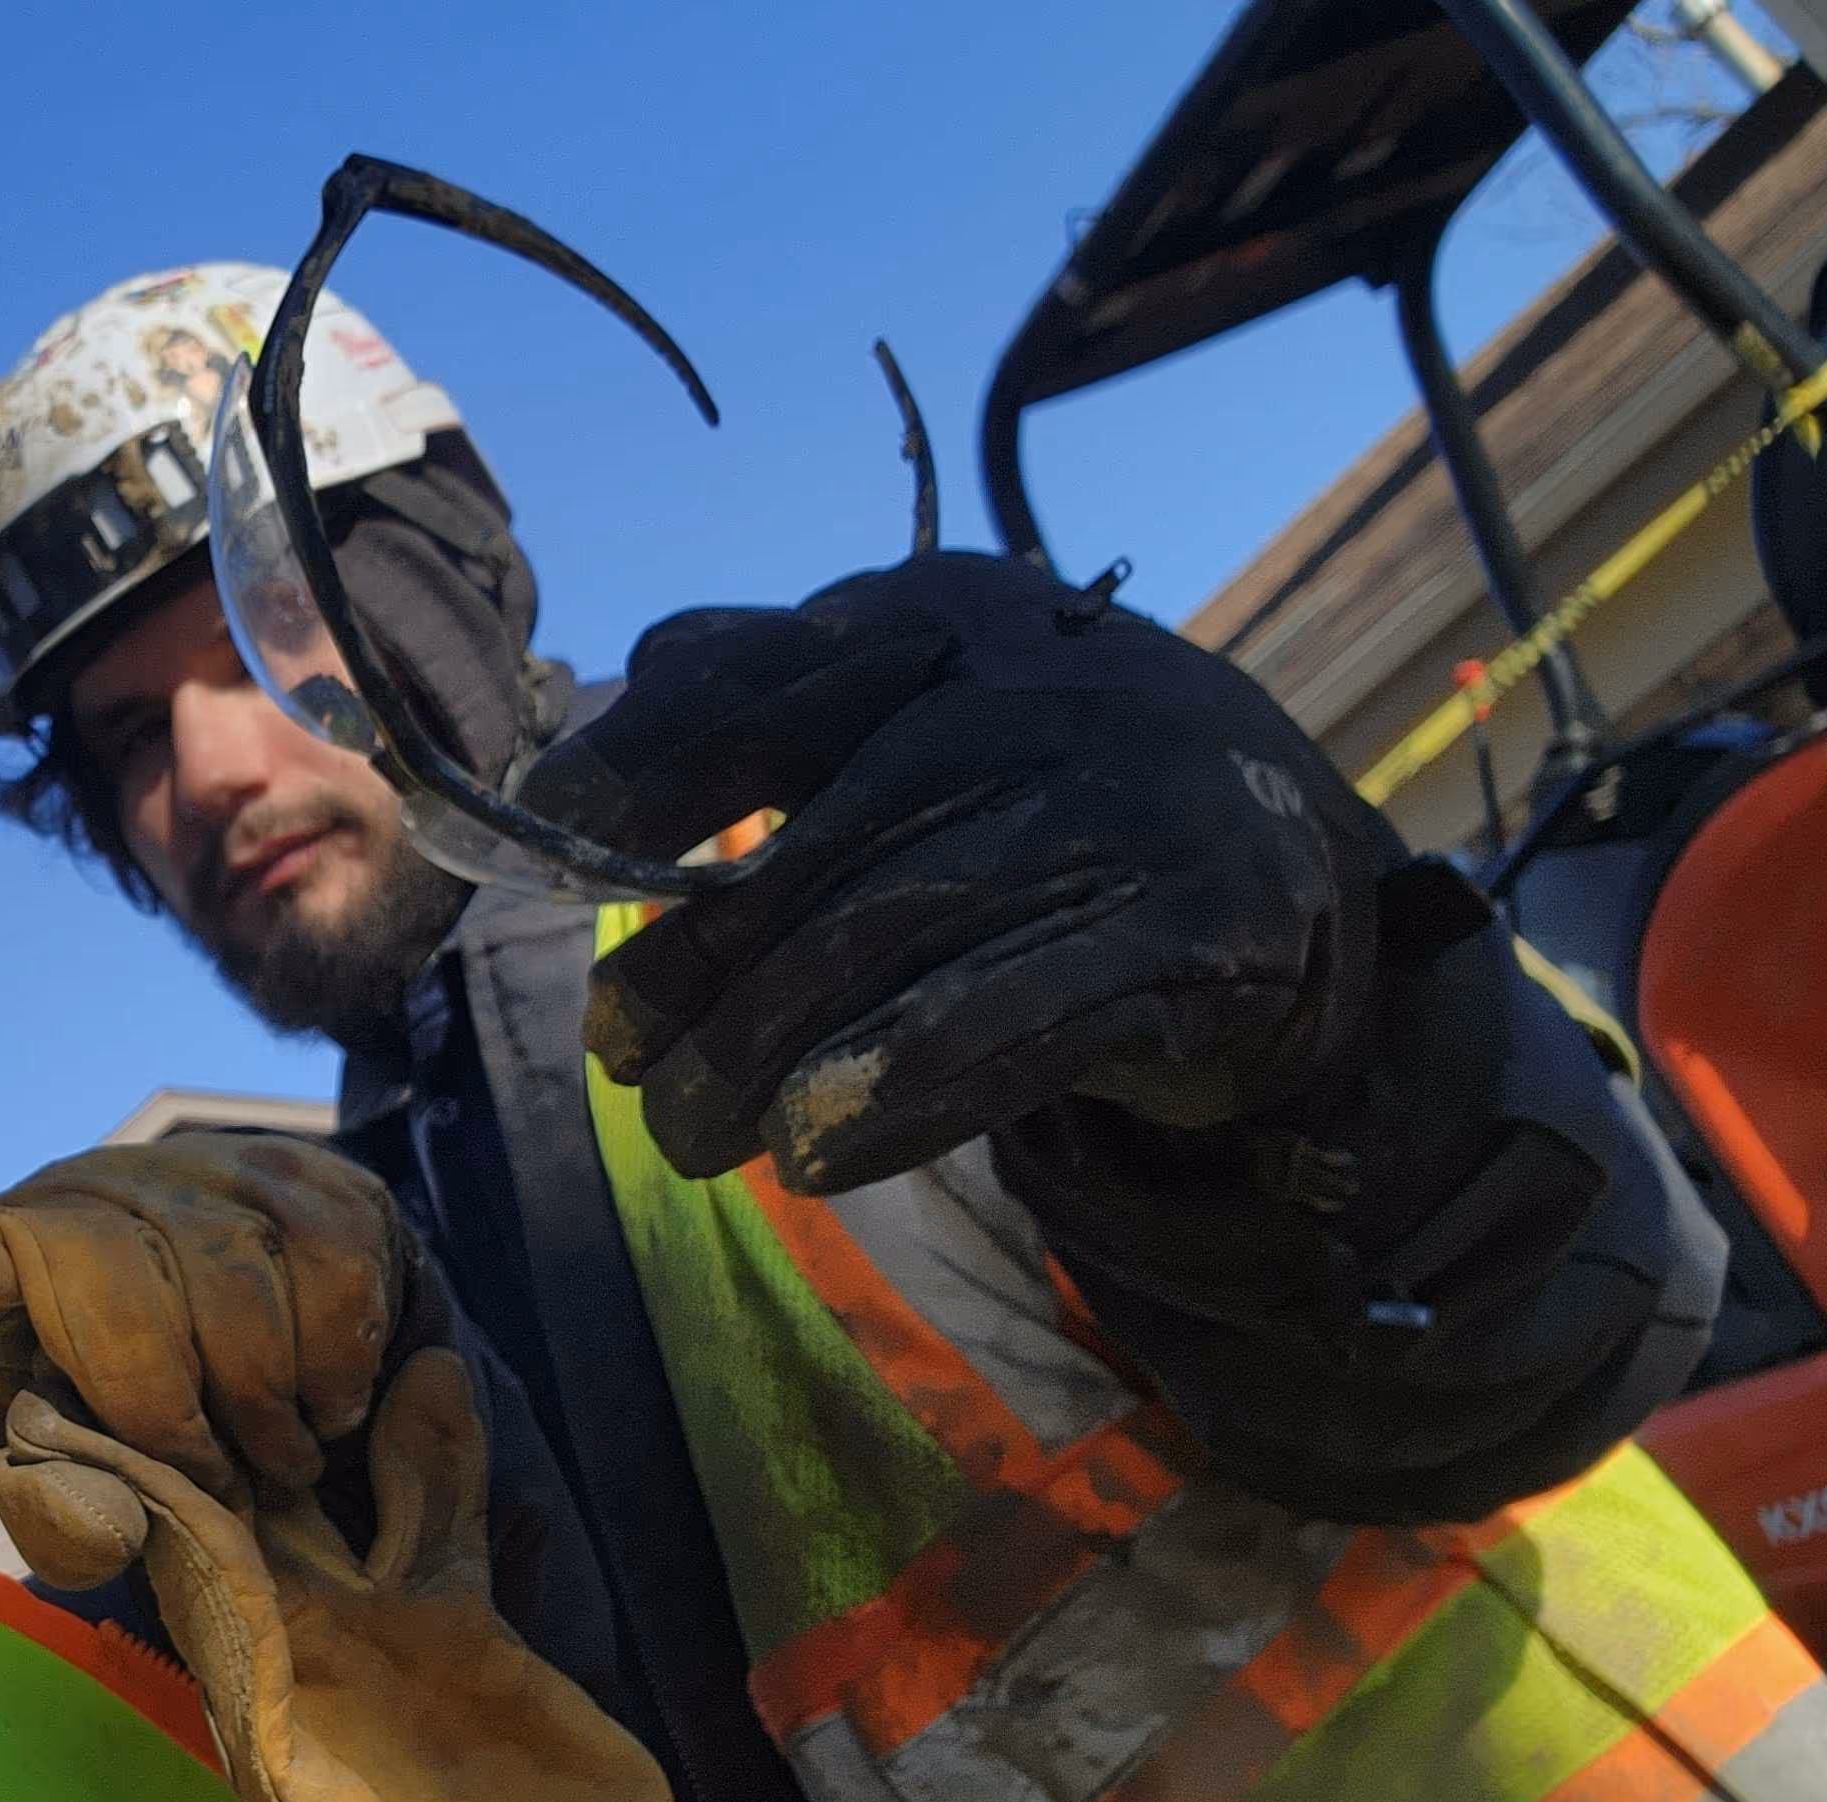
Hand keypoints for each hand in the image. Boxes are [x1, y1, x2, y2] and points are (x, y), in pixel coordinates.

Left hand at [0, 1134, 435, 1586]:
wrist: (276, 1370)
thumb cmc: (151, 1432)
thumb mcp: (84, 1492)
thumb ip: (67, 1521)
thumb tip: (108, 1524)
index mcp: (5, 1278)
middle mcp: (88, 1194)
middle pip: (125, 1299)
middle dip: (181, 1419)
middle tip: (228, 1483)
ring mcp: (193, 1166)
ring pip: (239, 1279)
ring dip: (273, 1402)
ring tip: (282, 1450)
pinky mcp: (297, 1163)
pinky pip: (334, 1257)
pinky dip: (343, 1358)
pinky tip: (331, 1396)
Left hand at [0, 1352, 831, 1801]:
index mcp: (246, 1718)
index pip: (164, 1573)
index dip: (112, 1491)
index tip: (50, 1403)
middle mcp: (307, 1662)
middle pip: (238, 1508)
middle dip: (196, 1413)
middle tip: (140, 1292)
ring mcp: (392, 1643)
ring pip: (340, 1496)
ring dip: (311, 1411)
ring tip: (265, 1292)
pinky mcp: (478, 1642)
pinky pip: (450, 1526)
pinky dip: (443, 1454)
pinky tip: (431, 1372)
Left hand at [517, 551, 1402, 1190]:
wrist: (1284, 873)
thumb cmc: (1041, 798)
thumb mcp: (915, 713)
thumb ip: (773, 697)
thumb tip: (620, 692)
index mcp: (941, 621)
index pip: (752, 691)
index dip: (633, 778)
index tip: (541, 857)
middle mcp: (1037, 693)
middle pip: (811, 854)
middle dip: (693, 980)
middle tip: (623, 1067)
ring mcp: (1130, 810)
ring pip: (893, 944)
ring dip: (768, 1061)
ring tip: (693, 1137)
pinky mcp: (1199, 934)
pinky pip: (1016, 1024)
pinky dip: (899, 1092)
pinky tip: (816, 1156)